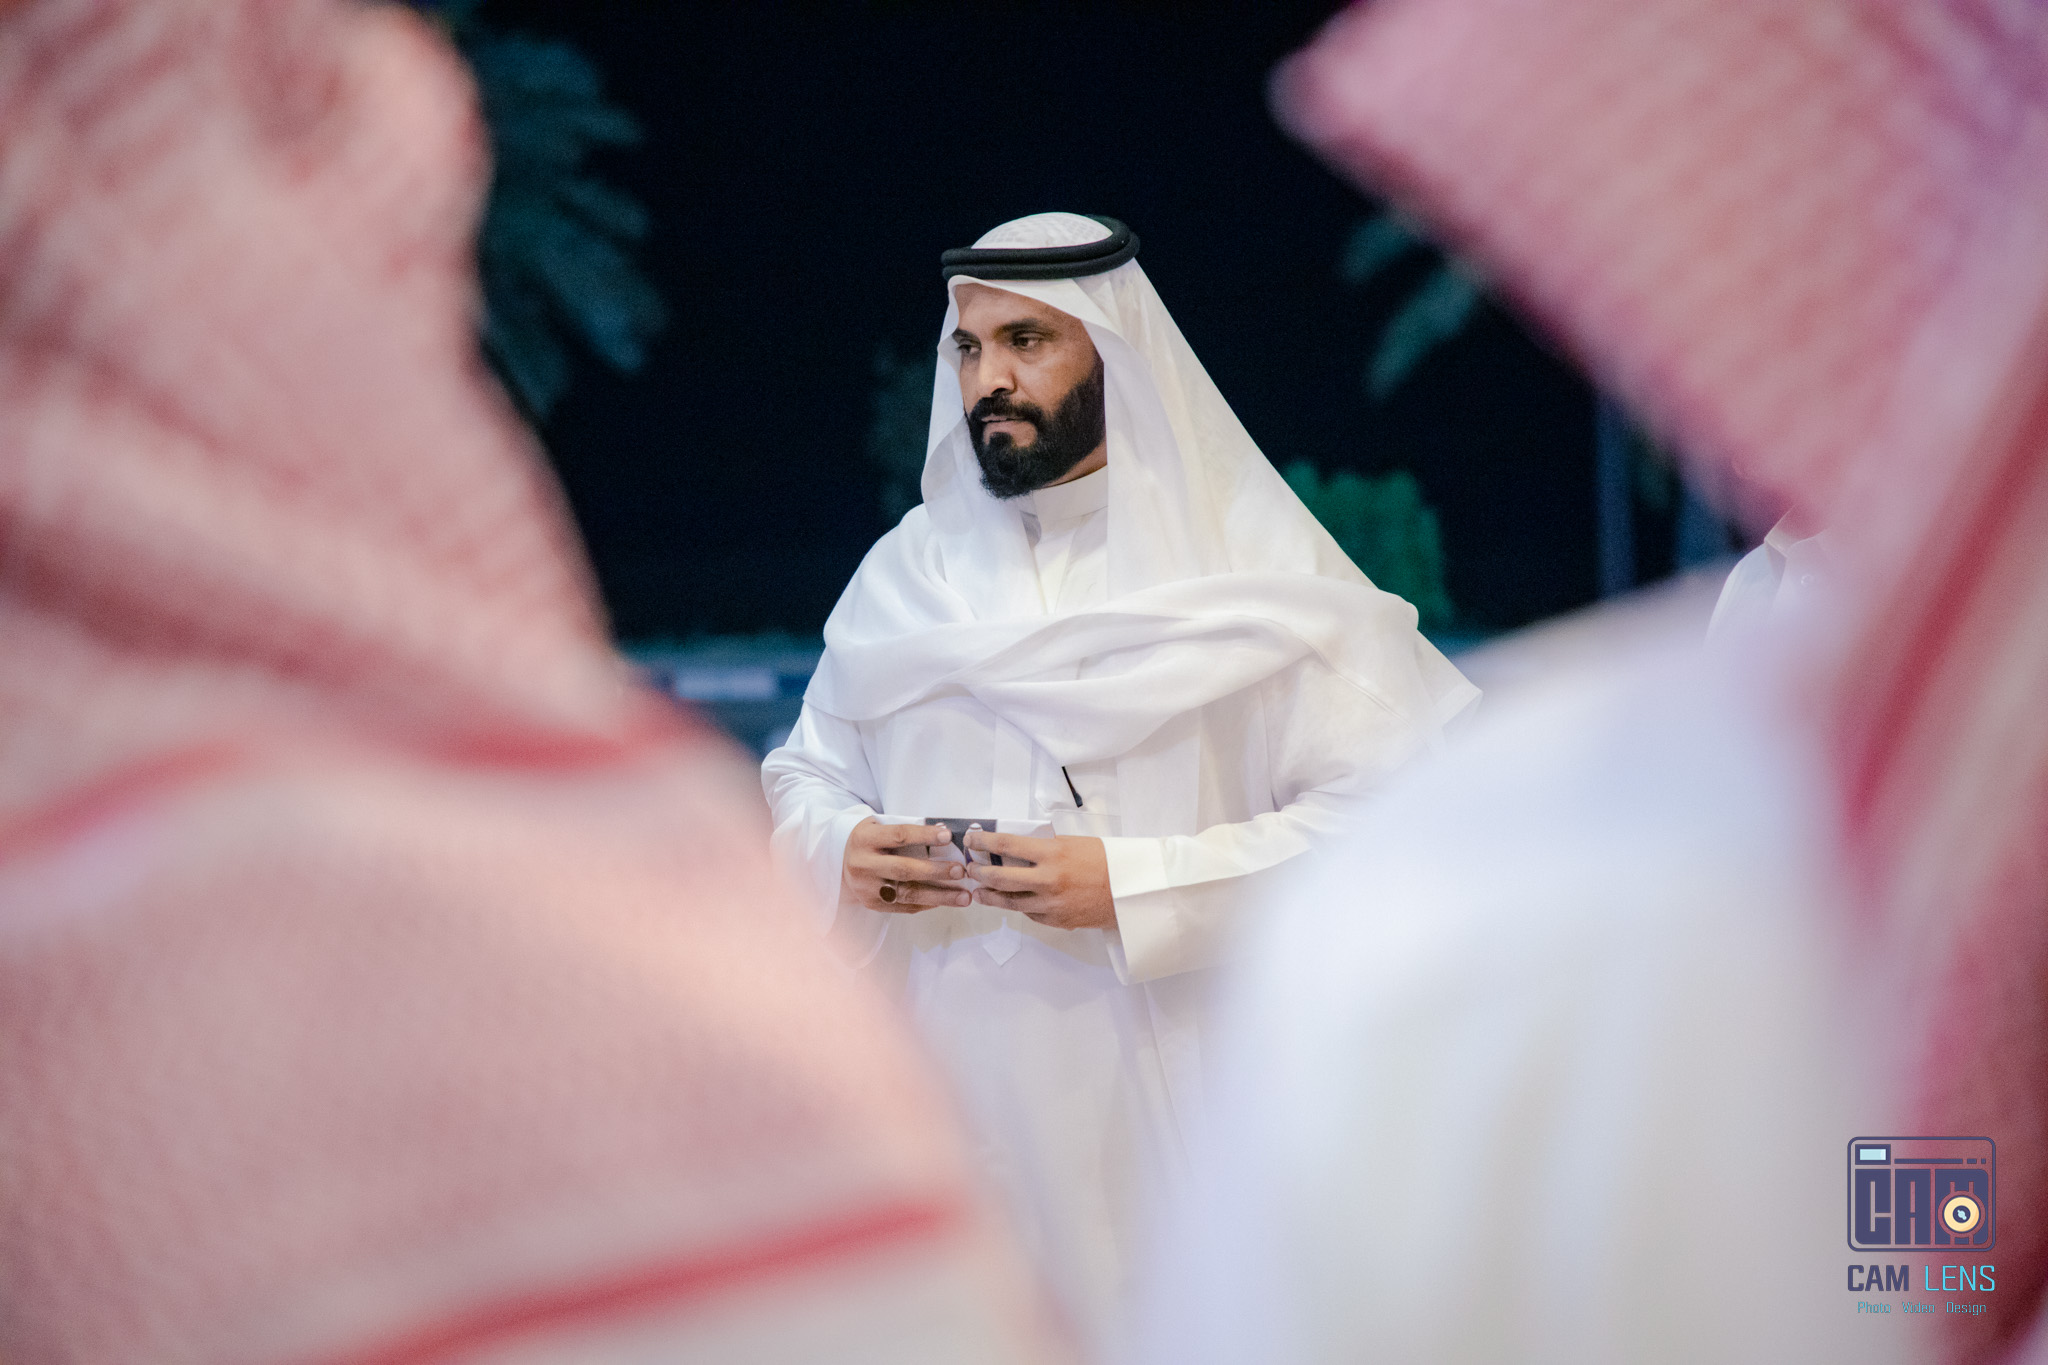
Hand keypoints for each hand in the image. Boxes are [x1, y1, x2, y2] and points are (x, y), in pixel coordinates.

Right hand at [842, 818, 972, 913]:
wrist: (837, 861)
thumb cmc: (868, 840)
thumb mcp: (878, 827)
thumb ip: (904, 831)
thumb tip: (944, 837)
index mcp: (865, 839)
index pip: (899, 835)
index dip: (924, 835)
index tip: (947, 836)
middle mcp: (863, 864)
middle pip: (904, 869)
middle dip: (936, 871)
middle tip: (961, 871)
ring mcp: (866, 888)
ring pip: (907, 893)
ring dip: (939, 896)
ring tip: (963, 897)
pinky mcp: (871, 904)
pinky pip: (904, 906)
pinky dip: (927, 904)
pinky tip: (945, 901)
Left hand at [961, 830, 1114, 930]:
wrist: (1129, 892)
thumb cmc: (1105, 861)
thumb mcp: (1073, 843)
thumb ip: (1045, 847)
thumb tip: (1017, 849)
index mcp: (1052, 853)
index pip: (1007, 844)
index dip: (983, 842)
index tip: (971, 840)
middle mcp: (1048, 879)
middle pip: (1000, 877)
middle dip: (979, 872)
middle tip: (970, 869)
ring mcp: (1050, 903)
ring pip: (1009, 901)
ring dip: (990, 895)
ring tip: (979, 891)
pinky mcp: (1056, 920)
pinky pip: (1029, 913)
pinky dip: (1019, 906)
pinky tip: (1013, 901)